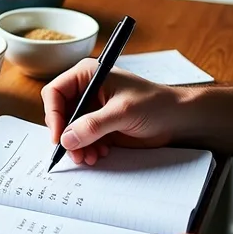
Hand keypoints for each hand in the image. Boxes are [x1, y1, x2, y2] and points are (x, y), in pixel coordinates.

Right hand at [41, 58, 180, 164]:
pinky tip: (100, 155)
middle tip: (74, 154)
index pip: (55, 92)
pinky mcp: (100, 126)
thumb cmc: (155, 104)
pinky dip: (86, 149)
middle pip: (60, 113)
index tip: (59, 137)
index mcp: (87, 75)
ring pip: (70, 130)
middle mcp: (86, 90)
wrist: (178, 120)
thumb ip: (93, 125)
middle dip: (66, 135)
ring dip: (76, 146)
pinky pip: (82, 139)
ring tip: (90, 158)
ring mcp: (92, 109)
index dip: (53, 114)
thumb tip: (67, 139)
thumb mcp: (123, 112)